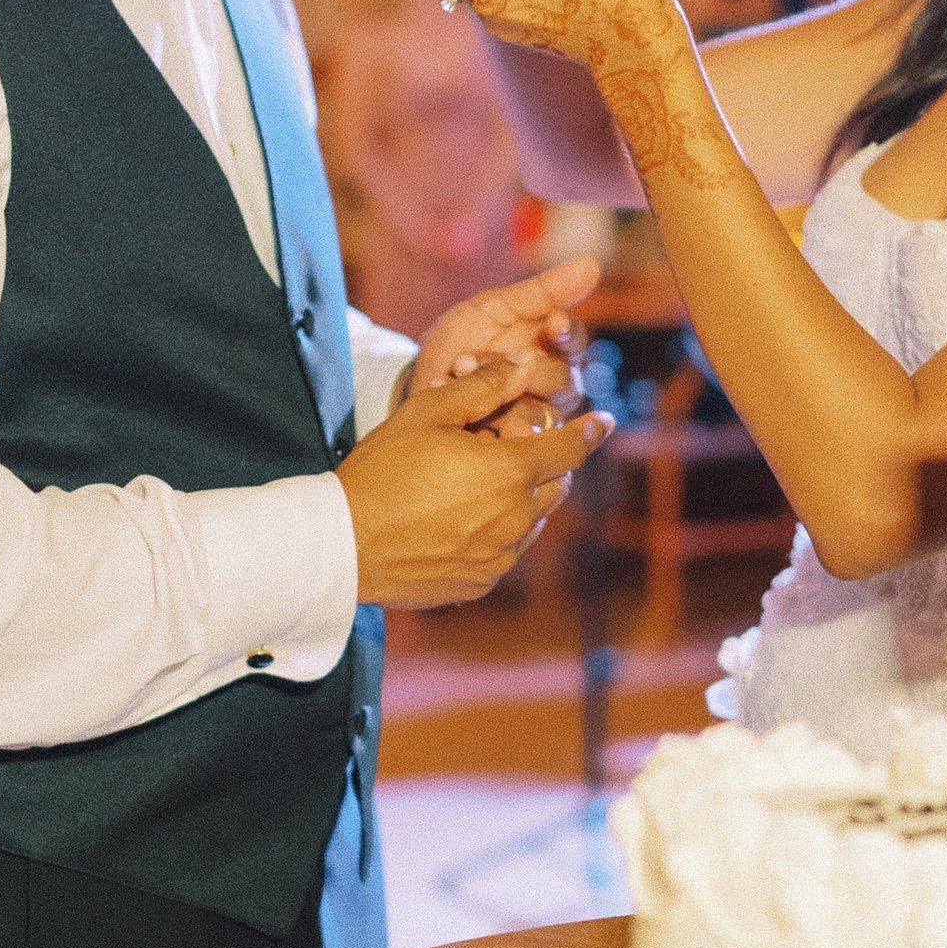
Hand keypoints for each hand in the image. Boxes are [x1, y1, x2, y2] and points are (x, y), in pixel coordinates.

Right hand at [337, 354, 611, 607]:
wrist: (341, 546)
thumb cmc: (381, 472)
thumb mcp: (427, 414)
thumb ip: (482, 386)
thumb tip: (523, 364)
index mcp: (509, 472)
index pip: (570, 450)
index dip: (590, 432)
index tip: (605, 421)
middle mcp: (515, 519)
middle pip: (554, 486)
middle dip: (544, 464)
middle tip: (506, 447)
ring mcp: (499, 558)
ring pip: (531, 522)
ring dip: (519, 500)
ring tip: (475, 485)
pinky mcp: (479, 583)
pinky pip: (504, 554)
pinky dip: (496, 534)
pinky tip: (458, 522)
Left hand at [411, 255, 599, 436]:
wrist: (420, 379)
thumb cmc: (464, 338)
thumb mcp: (494, 308)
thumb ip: (542, 292)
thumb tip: (592, 264)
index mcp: (553, 351)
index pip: (574, 342)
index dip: (565, 333)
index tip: (551, 322)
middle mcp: (551, 389)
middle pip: (562, 383)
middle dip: (519, 368)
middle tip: (473, 356)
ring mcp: (532, 420)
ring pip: (538, 416)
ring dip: (496, 396)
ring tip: (458, 374)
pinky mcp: (510, 451)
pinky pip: (509, 444)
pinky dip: (476, 420)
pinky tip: (449, 400)